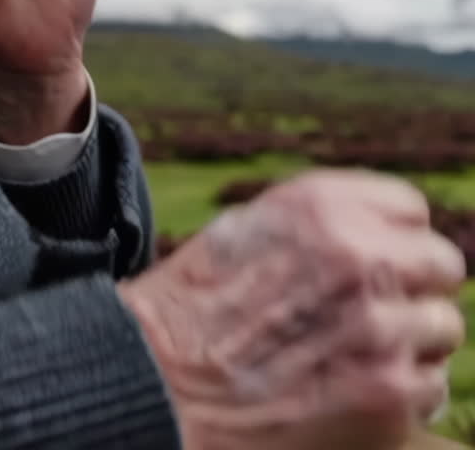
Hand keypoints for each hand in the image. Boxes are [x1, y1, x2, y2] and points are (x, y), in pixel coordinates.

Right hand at [117, 170, 466, 449]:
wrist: (156, 380)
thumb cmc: (190, 308)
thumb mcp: (246, 229)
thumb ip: (321, 225)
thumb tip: (384, 236)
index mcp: (322, 207)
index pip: (410, 209)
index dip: (388, 239)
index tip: (367, 264)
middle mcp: (360, 257)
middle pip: (440, 263)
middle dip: (408, 287)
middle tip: (364, 312)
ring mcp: (381, 326)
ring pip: (442, 326)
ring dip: (407, 341)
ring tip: (349, 354)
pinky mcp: (389, 390)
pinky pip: (430, 383)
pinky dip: (398, 391)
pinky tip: (346, 388)